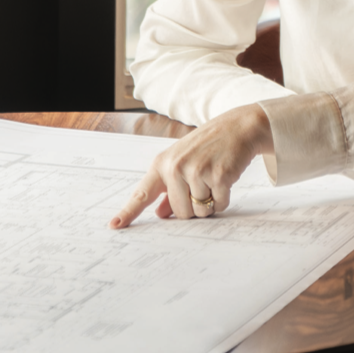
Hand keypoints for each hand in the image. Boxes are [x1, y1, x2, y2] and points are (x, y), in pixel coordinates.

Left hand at [108, 104, 271, 228]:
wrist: (238, 127)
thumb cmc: (209, 145)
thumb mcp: (183, 161)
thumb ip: (168, 188)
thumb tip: (160, 213)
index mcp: (162, 164)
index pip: (142, 194)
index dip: (128, 212)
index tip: (115, 225)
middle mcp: (175, 167)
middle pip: (180, 212)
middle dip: (194, 207)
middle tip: (204, 184)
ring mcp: (196, 171)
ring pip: (200, 211)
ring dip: (211, 202)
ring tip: (215, 179)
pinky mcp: (217, 176)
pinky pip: (219, 205)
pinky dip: (224, 198)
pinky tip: (226, 178)